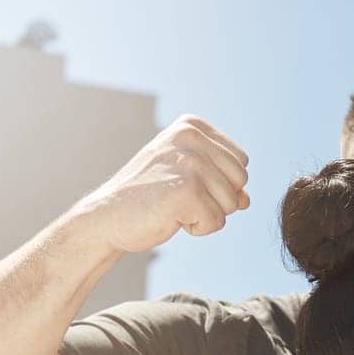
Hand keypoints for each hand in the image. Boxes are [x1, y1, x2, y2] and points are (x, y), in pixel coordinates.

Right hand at [73, 115, 250, 253]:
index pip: (241, 161)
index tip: (184, 182)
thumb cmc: (147, 196)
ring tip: (173, 206)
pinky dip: (198, 228)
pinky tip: (170, 217)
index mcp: (191, 126)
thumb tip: (247, 199)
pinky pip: (217, 221)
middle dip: (218, 199)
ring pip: (233, 203)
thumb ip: (221, 182)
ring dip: (207, 214)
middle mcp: (191, 137)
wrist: (106, 216)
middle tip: (179, 198)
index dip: (220, 182)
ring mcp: (189, 163)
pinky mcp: (187, 191)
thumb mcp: (186, 178)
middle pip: (241, 181)